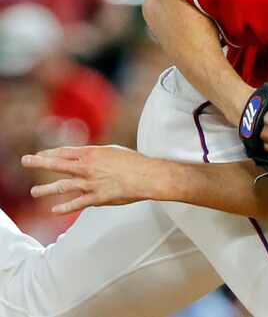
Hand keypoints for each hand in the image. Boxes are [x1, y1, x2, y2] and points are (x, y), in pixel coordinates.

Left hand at [21, 145, 159, 213]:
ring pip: (63, 186)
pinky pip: (77, 203)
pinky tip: (54, 211)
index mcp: (92, 153)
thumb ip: (96, 155)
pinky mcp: (97, 198)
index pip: (65, 151)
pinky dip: (64, 208)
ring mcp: (91, 183)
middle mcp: (88, 167)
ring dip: (46, 189)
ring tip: (34, 191)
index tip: (40, 154)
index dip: (51, 152)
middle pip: (58, 164)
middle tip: (25, 161)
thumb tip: (85, 158)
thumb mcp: (113, 151)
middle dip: (39, 162)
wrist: (147, 176)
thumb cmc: (134, 162)